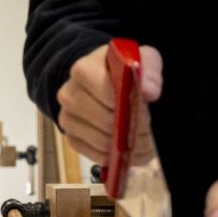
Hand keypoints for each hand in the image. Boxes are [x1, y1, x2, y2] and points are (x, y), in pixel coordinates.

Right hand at [54, 40, 160, 167]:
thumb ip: (148, 69)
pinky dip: (116, 157)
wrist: (98, 79)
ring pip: (101, 142)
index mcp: (83, 70)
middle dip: (132, 130)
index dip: (131, 106)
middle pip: (105, 121)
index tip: (146, 111)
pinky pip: (96, 155)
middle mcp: (69, 94)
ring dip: (127, 147)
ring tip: (143, 142)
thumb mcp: (139, 59)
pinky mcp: (71, 138)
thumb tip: (150, 92)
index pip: (107, 93)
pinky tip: (130, 150)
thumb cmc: (121, 70)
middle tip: (149, 132)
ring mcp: (67, 118)